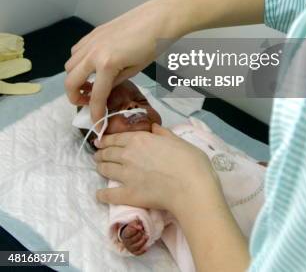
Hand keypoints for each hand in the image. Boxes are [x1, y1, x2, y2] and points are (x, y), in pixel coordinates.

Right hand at [64, 0, 183, 122]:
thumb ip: (115, 82)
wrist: (158, 18)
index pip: (95, 96)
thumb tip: (103, 92)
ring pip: (70, 65)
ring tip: (90, 83)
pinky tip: (92, 64)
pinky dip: (78, 61)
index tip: (97, 124)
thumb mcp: (135, 70)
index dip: (95, 113)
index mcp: (107, 64)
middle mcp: (93, 53)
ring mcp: (91, 41)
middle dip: (75, 97)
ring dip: (75, 78)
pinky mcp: (94, 33)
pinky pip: (77, 50)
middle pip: (70, 81)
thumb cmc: (153, 45)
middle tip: (87, 102)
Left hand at [94, 123, 219, 216]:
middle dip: (101, 153)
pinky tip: (99, 195)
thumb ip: (163, 133)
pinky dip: (102, 195)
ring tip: (98, 168)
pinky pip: (109, 195)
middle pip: (108, 153)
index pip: (116, 138)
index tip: (100, 141)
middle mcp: (128, 155)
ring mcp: (126, 175)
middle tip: (97, 154)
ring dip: (100, 168)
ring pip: (106, 169)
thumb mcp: (177, 140)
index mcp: (140, 139)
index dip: (106, 139)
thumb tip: (154, 127)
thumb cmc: (189, 160)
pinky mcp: (128, 195)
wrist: (190, 186)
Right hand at [121, 220, 148, 255]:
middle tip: (143, 231)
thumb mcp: (132, 224)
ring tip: (147, 236)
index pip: (129, 233)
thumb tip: (140, 227)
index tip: (141, 227)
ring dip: (142, 242)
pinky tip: (146, 247)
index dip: (135, 230)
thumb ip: (135, 224)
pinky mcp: (133, 252)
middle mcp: (126, 242)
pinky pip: (137, 253)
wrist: (128, 235)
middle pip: (132, 240)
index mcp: (124, 234)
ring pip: (135, 247)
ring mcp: (129, 248)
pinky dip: (142, 251)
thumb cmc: (131, 229)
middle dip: (139, 235)